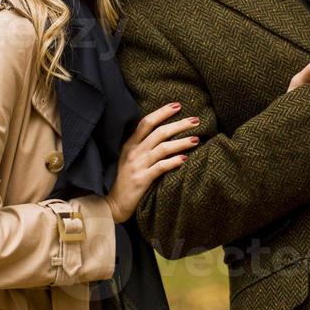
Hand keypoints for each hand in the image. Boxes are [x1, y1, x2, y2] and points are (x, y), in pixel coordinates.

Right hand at [104, 102, 201, 221]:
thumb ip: (143, 146)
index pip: (146, 122)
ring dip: (181, 142)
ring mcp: (137, 166)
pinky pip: (161, 167)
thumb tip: (164, 134)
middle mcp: (133, 152)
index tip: (178, 105)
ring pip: (162, 148)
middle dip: (179, 124)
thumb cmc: (125, 180)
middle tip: (196, 120)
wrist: (113, 204)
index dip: (162, 112)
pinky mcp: (142, 180)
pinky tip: (185, 159)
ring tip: (196, 140)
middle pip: (159, 132)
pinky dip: (174, 162)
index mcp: (130, 145)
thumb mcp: (129, 159)